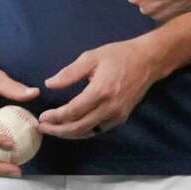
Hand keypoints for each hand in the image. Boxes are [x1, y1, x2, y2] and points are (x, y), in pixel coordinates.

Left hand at [37, 38, 165, 139]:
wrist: (148, 60)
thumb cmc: (119, 55)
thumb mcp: (91, 57)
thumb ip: (69, 73)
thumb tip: (49, 84)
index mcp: (100, 91)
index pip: (72, 111)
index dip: (55, 117)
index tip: (42, 117)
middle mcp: (109, 107)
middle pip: (78, 127)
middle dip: (58, 130)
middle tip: (42, 128)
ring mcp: (117, 115)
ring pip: (88, 132)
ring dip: (69, 134)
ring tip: (54, 130)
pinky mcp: (122, 118)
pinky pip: (99, 130)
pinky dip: (84, 132)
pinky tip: (73, 127)